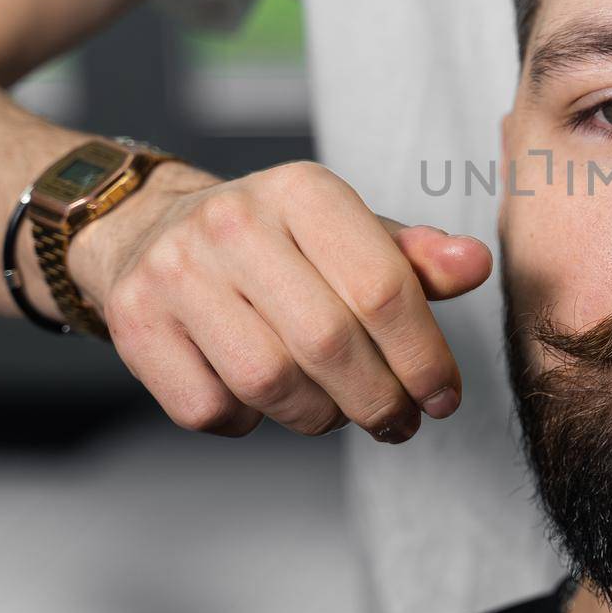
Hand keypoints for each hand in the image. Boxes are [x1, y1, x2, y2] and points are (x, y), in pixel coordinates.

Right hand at [69, 160, 491, 441]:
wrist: (152, 230)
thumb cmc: (279, 243)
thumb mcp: (351, 233)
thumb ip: (416, 257)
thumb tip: (475, 266)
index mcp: (302, 190)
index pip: (382, 286)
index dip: (424, 356)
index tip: (444, 397)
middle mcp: (233, 222)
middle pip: (329, 343)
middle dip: (380, 400)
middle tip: (401, 422)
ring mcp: (176, 272)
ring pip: (269, 383)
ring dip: (319, 416)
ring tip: (339, 410)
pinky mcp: (135, 323)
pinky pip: (211, 407)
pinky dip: (250, 422)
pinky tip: (265, 401)